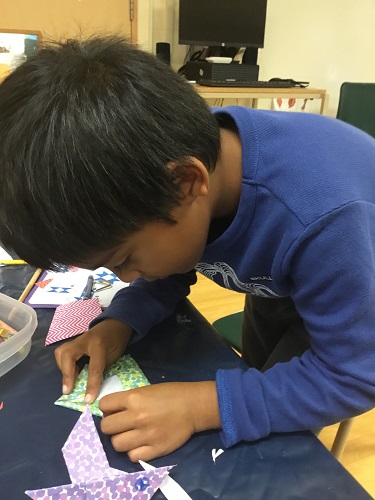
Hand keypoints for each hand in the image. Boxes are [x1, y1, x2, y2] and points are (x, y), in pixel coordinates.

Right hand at [54, 318, 131, 402]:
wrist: (116, 323)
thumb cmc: (117, 340)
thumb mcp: (115, 356)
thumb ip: (102, 369)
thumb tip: (91, 387)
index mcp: (99, 344)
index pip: (94, 367)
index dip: (91, 385)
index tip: (88, 400)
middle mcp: (85, 340)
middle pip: (68, 356)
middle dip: (66, 374)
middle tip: (68, 390)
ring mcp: (77, 339)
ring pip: (61, 353)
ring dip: (62, 368)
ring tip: (70, 380)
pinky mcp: (73, 342)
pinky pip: (62, 352)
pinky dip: (63, 364)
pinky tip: (71, 372)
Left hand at [100, 381, 220, 461]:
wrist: (193, 406)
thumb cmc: (171, 394)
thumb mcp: (146, 390)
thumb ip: (128, 400)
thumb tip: (112, 411)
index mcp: (134, 398)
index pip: (104, 405)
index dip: (107, 408)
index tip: (114, 410)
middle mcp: (137, 417)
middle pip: (106, 427)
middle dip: (111, 425)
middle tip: (121, 424)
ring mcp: (145, 435)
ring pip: (116, 444)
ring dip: (121, 439)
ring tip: (130, 435)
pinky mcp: (155, 449)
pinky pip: (132, 456)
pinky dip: (134, 451)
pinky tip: (141, 444)